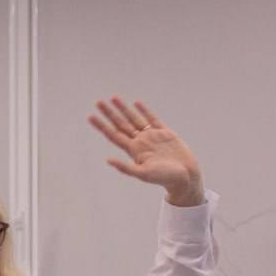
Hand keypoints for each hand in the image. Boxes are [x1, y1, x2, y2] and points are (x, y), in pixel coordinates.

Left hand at [88, 97, 203, 205]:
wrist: (185, 177)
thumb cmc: (164, 178)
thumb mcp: (143, 174)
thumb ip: (125, 167)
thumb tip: (108, 160)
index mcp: (133, 150)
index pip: (113, 135)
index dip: (101, 126)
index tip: (90, 116)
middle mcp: (140, 142)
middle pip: (121, 124)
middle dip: (109, 113)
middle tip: (98, 102)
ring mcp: (152, 136)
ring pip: (134, 119)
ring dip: (124, 109)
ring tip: (113, 98)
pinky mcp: (165, 133)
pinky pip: (153, 119)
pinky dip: (144, 111)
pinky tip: (137, 103)